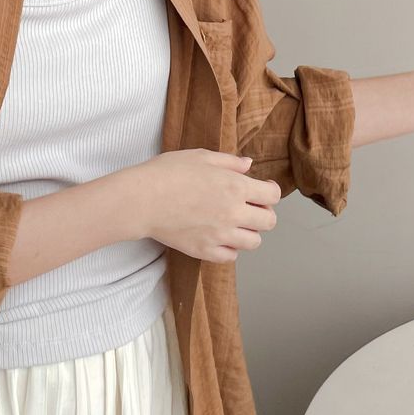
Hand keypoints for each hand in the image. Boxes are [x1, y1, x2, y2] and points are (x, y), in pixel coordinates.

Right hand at [125, 149, 281, 262]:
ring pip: (253, 242)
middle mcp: (233, 213)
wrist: (141, 200)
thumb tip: (248, 165)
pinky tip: (219, 237)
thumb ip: (229, 162)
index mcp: (236, 187)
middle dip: (263, 214)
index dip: (270, 192)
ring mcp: (220, 235)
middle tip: (250, 208)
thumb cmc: (167, 174)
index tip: (263, 190)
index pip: (273, 196)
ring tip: (234, 224)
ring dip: (249, 233)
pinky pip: (231, 257)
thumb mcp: (201, 157)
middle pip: (269, 222)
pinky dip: (230, 249)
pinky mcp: (205, 251)